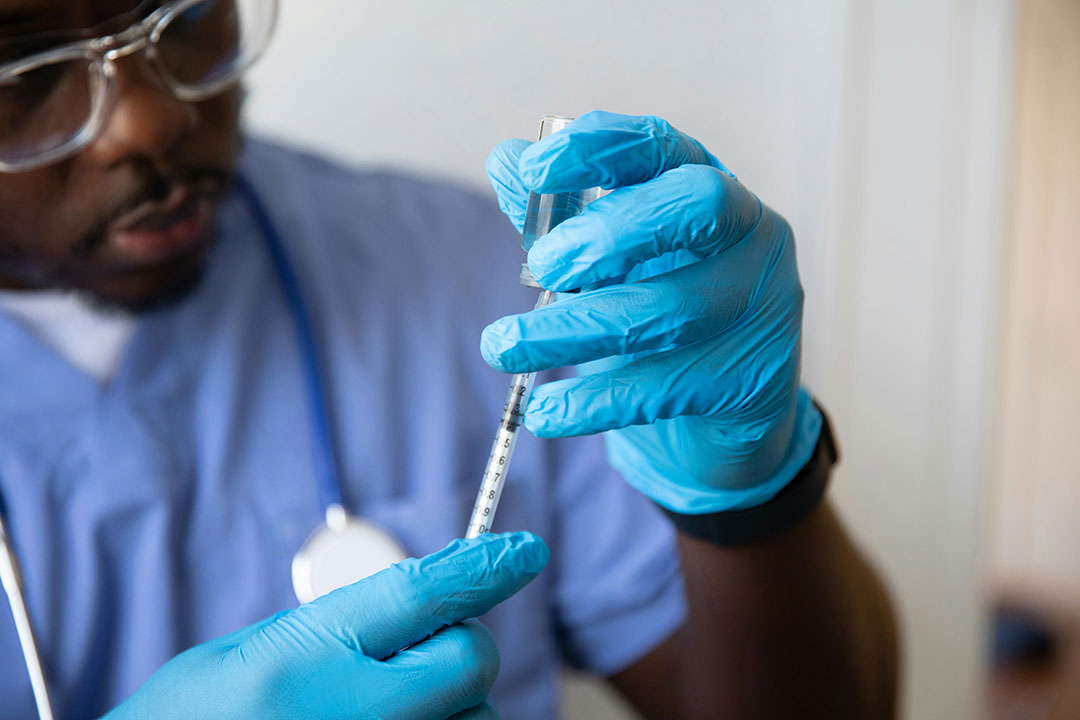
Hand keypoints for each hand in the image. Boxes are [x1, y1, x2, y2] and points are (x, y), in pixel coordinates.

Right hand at [104, 532, 548, 719]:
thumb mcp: (240, 655)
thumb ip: (329, 628)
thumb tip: (414, 605)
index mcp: (302, 660)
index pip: (418, 593)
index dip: (480, 565)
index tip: (526, 550)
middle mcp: (349, 714)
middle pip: (469, 659)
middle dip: (461, 642)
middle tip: (416, 649)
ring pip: (477, 716)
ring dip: (453, 701)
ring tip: (381, 708)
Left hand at [482, 111, 820, 512]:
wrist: (720, 410)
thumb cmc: (658, 309)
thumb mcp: (609, 259)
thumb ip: (561, 214)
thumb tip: (505, 162)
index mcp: (707, 185)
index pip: (661, 145)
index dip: (598, 148)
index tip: (533, 169)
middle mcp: (749, 233)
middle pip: (695, 207)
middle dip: (610, 232)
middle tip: (541, 267)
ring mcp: (760, 306)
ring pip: (671, 310)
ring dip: (575, 328)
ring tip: (503, 346)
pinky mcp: (752, 379)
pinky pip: (666, 388)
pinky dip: (595, 402)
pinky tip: (546, 412)